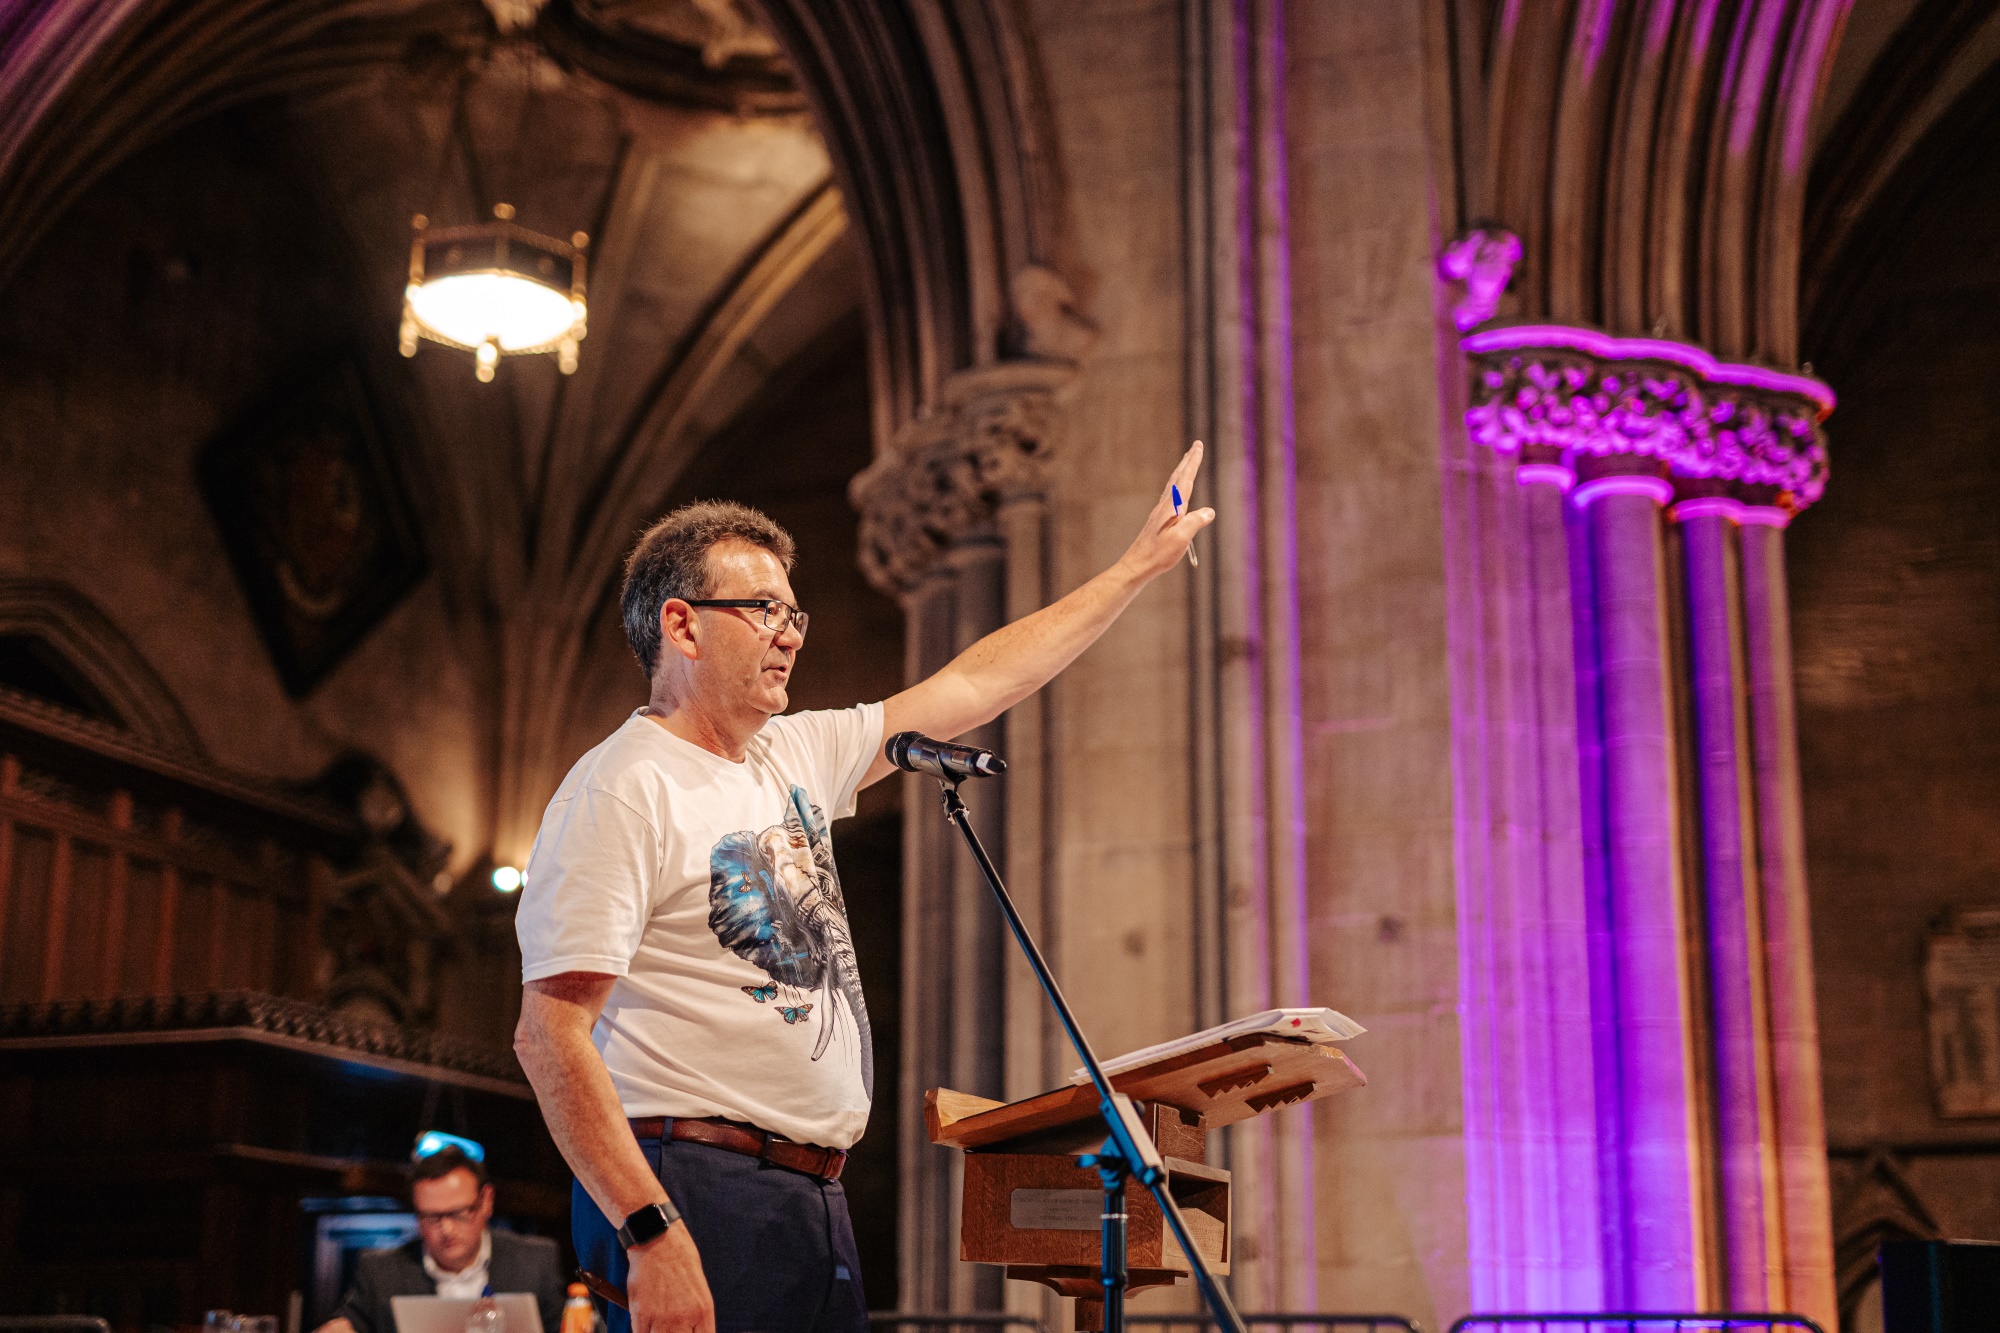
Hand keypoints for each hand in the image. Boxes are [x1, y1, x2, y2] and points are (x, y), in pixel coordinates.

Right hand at [627, 1223, 713, 1332]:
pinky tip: (646, 1324)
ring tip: (659, 1325)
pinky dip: (643, 1332)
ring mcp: (662, 1319)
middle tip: (671, 1328)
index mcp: (703, 1311)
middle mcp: (684, 1318)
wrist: (658, 1241)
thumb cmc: (680, 1262)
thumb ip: (696, 1317)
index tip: (687, 1332)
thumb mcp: (698, 1290)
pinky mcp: (641, 1315)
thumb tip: (690, 1331)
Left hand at [1115, 441, 1215, 581]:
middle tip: (1195, 446)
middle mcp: (1165, 506)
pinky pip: (1170, 496)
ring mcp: (1160, 512)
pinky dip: (1176, 485)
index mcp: (1172, 507)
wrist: (1136, 565)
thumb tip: (1209, 511)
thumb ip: (1195, 522)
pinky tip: (1176, 491)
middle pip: (1178, 478)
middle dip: (1188, 461)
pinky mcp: (1158, 520)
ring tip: (1186, 462)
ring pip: (1173, 485)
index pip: (1186, 479)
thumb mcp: (1181, 539)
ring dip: (1181, 471)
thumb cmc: (1159, 554)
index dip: (1193, 462)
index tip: (1197, 446)